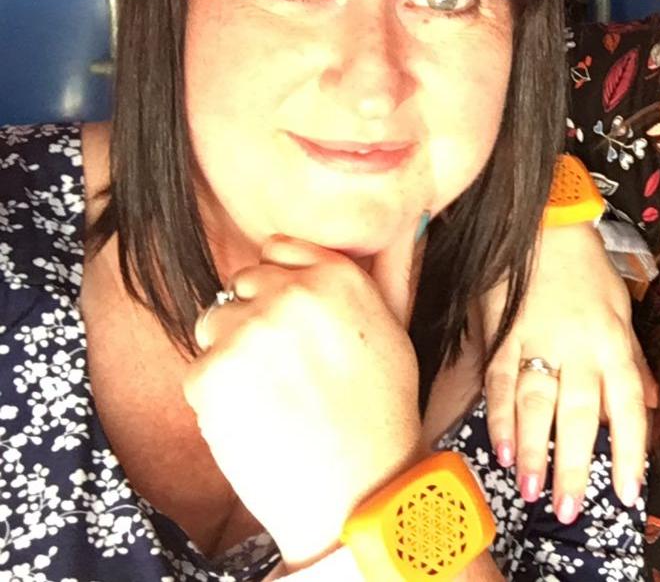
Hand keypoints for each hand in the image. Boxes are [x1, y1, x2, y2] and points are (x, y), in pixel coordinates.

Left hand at [184, 236, 423, 568]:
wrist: (357, 490)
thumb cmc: (382, 411)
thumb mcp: (397, 328)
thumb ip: (393, 269)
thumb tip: (413, 216)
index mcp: (337, 275)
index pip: (276, 250)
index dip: (283, 289)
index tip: (300, 329)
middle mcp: (291, 292)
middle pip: (241, 285)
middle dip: (255, 321)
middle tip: (291, 372)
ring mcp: (248, 330)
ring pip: (213, 323)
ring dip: (232, 354)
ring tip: (275, 397)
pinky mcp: (211, 372)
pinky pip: (200, 368)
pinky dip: (218, 396)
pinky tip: (258, 419)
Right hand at [480, 223, 655, 522]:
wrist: (544, 223)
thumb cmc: (587, 268)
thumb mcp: (622, 308)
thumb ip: (635, 361)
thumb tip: (653, 402)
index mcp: (614, 343)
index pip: (628, 406)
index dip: (629, 452)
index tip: (626, 492)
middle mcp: (580, 347)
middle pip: (580, 415)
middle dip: (574, 466)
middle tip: (569, 510)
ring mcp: (539, 340)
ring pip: (538, 404)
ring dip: (535, 450)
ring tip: (533, 490)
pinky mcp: (503, 334)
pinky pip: (501, 381)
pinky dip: (501, 416)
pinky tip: (503, 448)